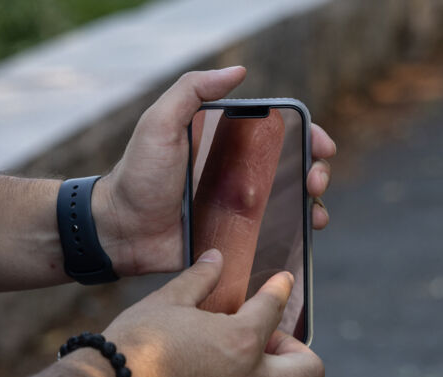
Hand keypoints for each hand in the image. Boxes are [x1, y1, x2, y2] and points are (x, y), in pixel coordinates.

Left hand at [94, 67, 336, 276]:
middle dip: (315, 172)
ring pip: (287, 205)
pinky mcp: (230, 240)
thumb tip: (238, 70)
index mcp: (224, 146)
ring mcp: (235, 210)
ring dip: (312, 205)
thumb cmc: (137, 175)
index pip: (277, 136)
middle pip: (291, 171)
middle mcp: (234, 176)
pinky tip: (303, 235)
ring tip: (314, 210)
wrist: (120, 229)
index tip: (321, 145)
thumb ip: (192, 90)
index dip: (307, 137)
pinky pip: (268, 239)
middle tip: (315, 180)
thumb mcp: (159, 123)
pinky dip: (292, 236)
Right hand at [102, 249, 323, 376]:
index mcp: (241, 339)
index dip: (280, 289)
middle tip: (268, 345)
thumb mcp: (166, 301)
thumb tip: (216, 258)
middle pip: (311, 370)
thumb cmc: (135, 343)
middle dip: (295, 351)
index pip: (277, 306)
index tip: (280, 285)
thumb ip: (199, 279)